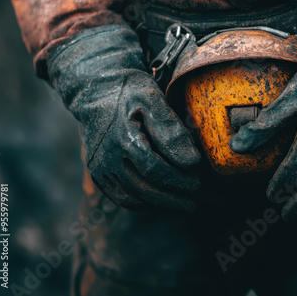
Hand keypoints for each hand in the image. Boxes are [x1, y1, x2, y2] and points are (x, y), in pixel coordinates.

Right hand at [48, 25, 201, 210]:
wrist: (96, 91)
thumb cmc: (130, 92)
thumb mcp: (152, 98)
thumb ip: (171, 128)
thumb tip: (191, 161)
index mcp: (124, 138)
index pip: (156, 169)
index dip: (180, 179)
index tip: (200, 180)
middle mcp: (108, 157)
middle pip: (147, 188)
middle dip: (177, 197)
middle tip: (201, 199)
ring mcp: (101, 168)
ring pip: (135, 198)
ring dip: (164, 205)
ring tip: (188, 204)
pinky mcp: (99, 174)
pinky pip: (123, 198)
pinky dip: (146, 204)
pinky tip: (165, 201)